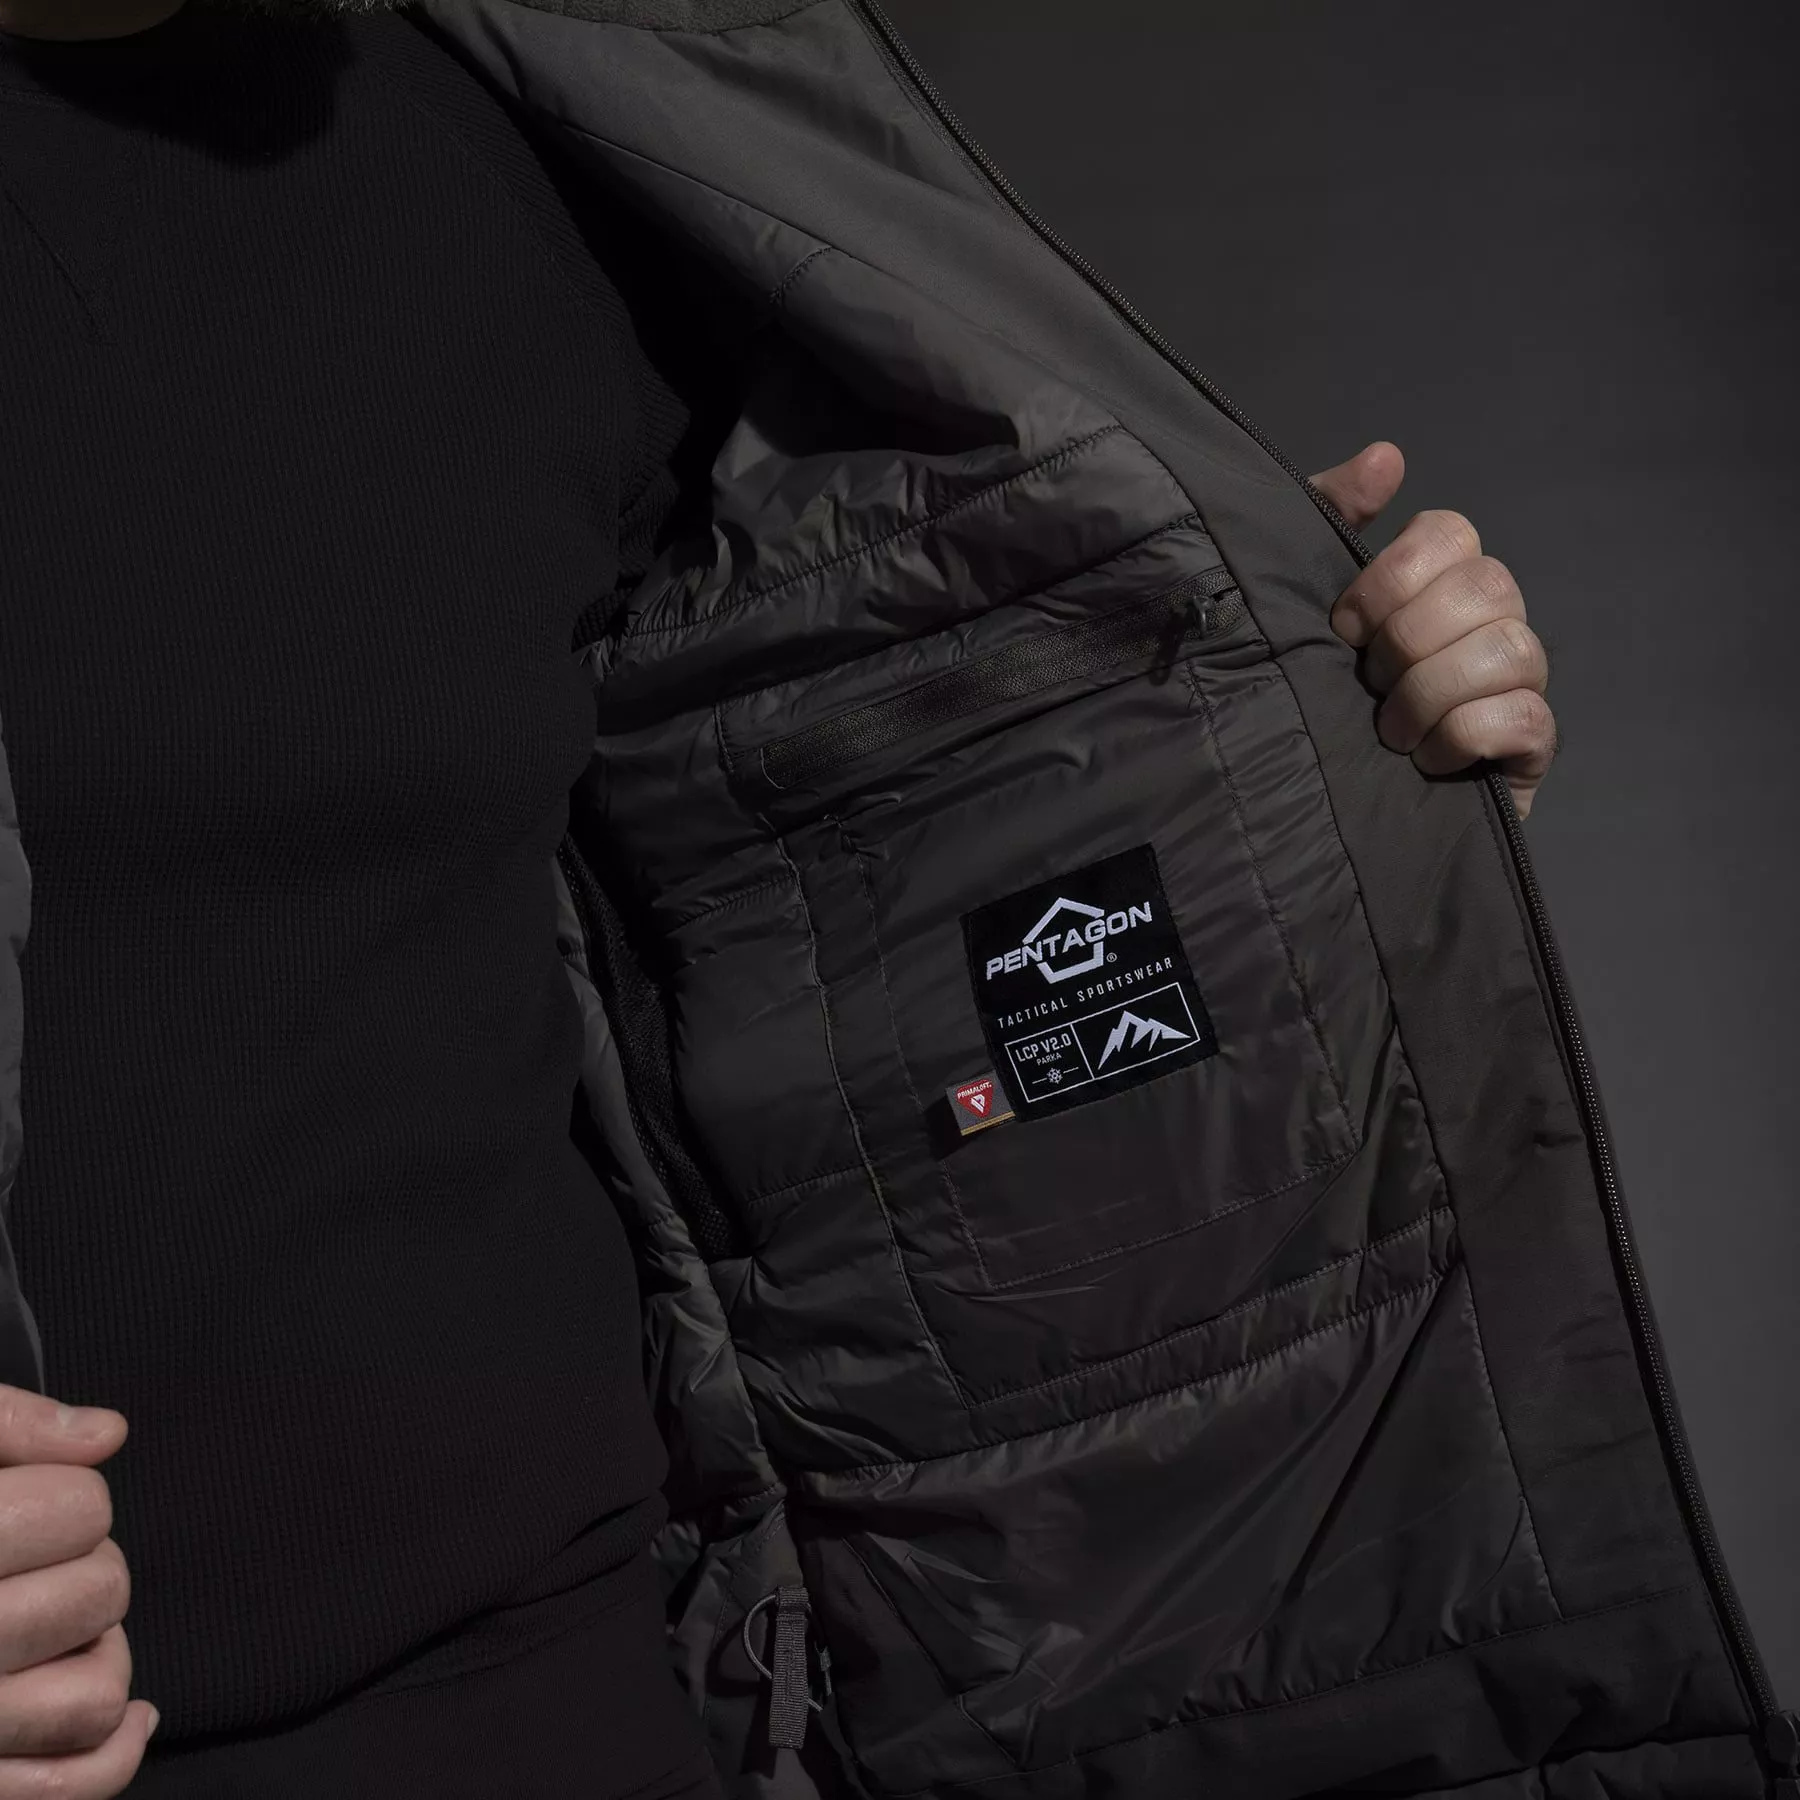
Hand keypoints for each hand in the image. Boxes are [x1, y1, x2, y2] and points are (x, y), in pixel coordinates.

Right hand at [0, 1388, 154, 1796]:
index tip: (24, 1503)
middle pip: (100, 1591)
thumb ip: (6, 1426)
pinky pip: (70, 1786)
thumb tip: (104, 1433)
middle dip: (85, 1565)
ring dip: (95, 1653)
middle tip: (29, 1569)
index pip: (80, 1509)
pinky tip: (123, 1715)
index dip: (67, 1495)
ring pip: (95, 1693)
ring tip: (49, 1631)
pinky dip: (112, 1752)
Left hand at [1312, 442, 1556, 817]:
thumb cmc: (1317, 701)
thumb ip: (1329, 521)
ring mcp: (1518, 682)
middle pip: (1487, 584)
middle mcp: (1490, 622)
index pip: (1450, 532)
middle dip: (1409, 640)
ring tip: (1390, 733)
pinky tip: (1427, 759)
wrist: (1322, 816)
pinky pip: (1525, 715)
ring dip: (1432, 692)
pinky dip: (1464, 735)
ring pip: (1510, 648)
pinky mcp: (1532, 747)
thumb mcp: (1301, 604)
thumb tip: (1386, 457)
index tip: (1341, 628)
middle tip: (1368, 686)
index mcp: (1439, 584)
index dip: (1390, 577)